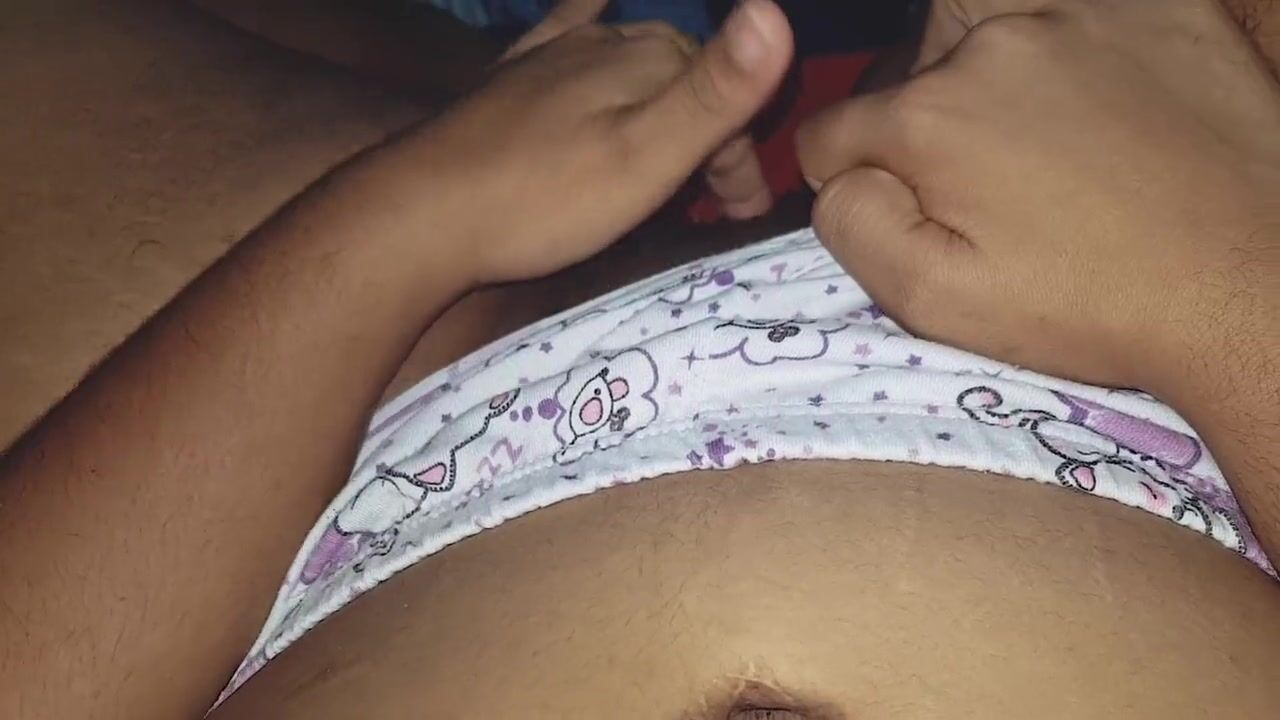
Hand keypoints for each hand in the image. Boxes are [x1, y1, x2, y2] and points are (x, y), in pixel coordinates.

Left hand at [504, 0, 775, 221]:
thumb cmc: (545, 198)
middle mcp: (608, 42)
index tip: (737, 216)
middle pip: (685, 83)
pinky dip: (590, 8)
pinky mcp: (516, 76)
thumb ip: (715, 93)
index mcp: (649, 60)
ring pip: (637, 67)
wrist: (425, 212)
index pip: (727, 100)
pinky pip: (566, 27)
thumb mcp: (646, 157)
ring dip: (667, 109)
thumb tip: (775, 11)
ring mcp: (558, 54)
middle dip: (711, 140)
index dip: (742, 161)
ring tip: (672, 170)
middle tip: (712, 208)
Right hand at [796, 0, 1279, 392]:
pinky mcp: (1161, 9)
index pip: (834, 132)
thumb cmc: (1090, 306)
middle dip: (927, 129)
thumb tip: (838, 176)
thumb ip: (853, 227)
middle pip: (912, 79)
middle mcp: (995, 43)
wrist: (1248, 287)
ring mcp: (1084, 14)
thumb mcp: (938, 302)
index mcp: (930, 117)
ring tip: (1044, 145)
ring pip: (988, 33)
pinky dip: (1074, 54)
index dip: (853, 181)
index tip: (908, 214)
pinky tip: (1104, 113)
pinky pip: (1078, 16)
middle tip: (990, 192)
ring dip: (993, 80)